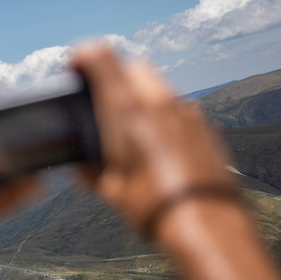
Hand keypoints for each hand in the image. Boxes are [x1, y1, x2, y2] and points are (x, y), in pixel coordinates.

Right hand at [72, 46, 235, 236]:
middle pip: (134, 64)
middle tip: (101, 94)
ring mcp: (186, 111)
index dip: (83, 56)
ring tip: (131, 122)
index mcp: (128, 110)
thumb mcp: (111, 191)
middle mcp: (159, 101)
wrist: (206, 223)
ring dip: (141, 92)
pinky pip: (179, 106)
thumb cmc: (154, 207)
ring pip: (159, 85)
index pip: (102, 57)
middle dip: (115, 72)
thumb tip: (80, 169)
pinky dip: (163, 112)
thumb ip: (90, 173)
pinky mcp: (205, 126)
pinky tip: (159, 140)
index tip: (74, 66)